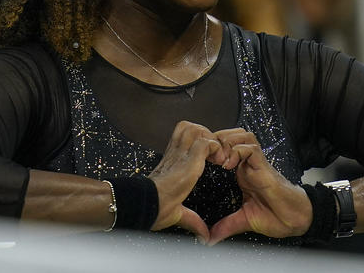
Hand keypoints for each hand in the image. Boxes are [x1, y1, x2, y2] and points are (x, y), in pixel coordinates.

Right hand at [148, 121, 225, 241]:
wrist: (145, 205)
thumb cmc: (154, 208)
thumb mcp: (178, 212)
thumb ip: (192, 220)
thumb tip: (203, 236)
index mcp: (172, 163)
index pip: (186, 137)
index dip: (200, 142)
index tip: (211, 159)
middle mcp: (175, 155)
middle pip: (191, 127)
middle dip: (206, 136)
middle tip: (215, 155)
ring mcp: (181, 155)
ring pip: (197, 129)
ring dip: (211, 139)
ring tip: (217, 156)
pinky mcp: (188, 160)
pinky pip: (205, 142)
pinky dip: (215, 148)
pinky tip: (218, 162)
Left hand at [208, 129, 312, 244]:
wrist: (295, 220)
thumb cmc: (276, 216)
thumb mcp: (243, 220)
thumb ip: (226, 226)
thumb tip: (209, 239)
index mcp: (242, 172)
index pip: (224, 148)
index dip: (212, 149)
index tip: (199, 160)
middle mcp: (248, 164)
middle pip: (231, 135)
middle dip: (216, 139)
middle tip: (206, 154)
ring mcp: (257, 163)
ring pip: (241, 136)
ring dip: (227, 142)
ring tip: (217, 158)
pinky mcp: (264, 166)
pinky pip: (251, 148)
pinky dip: (238, 150)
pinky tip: (229, 164)